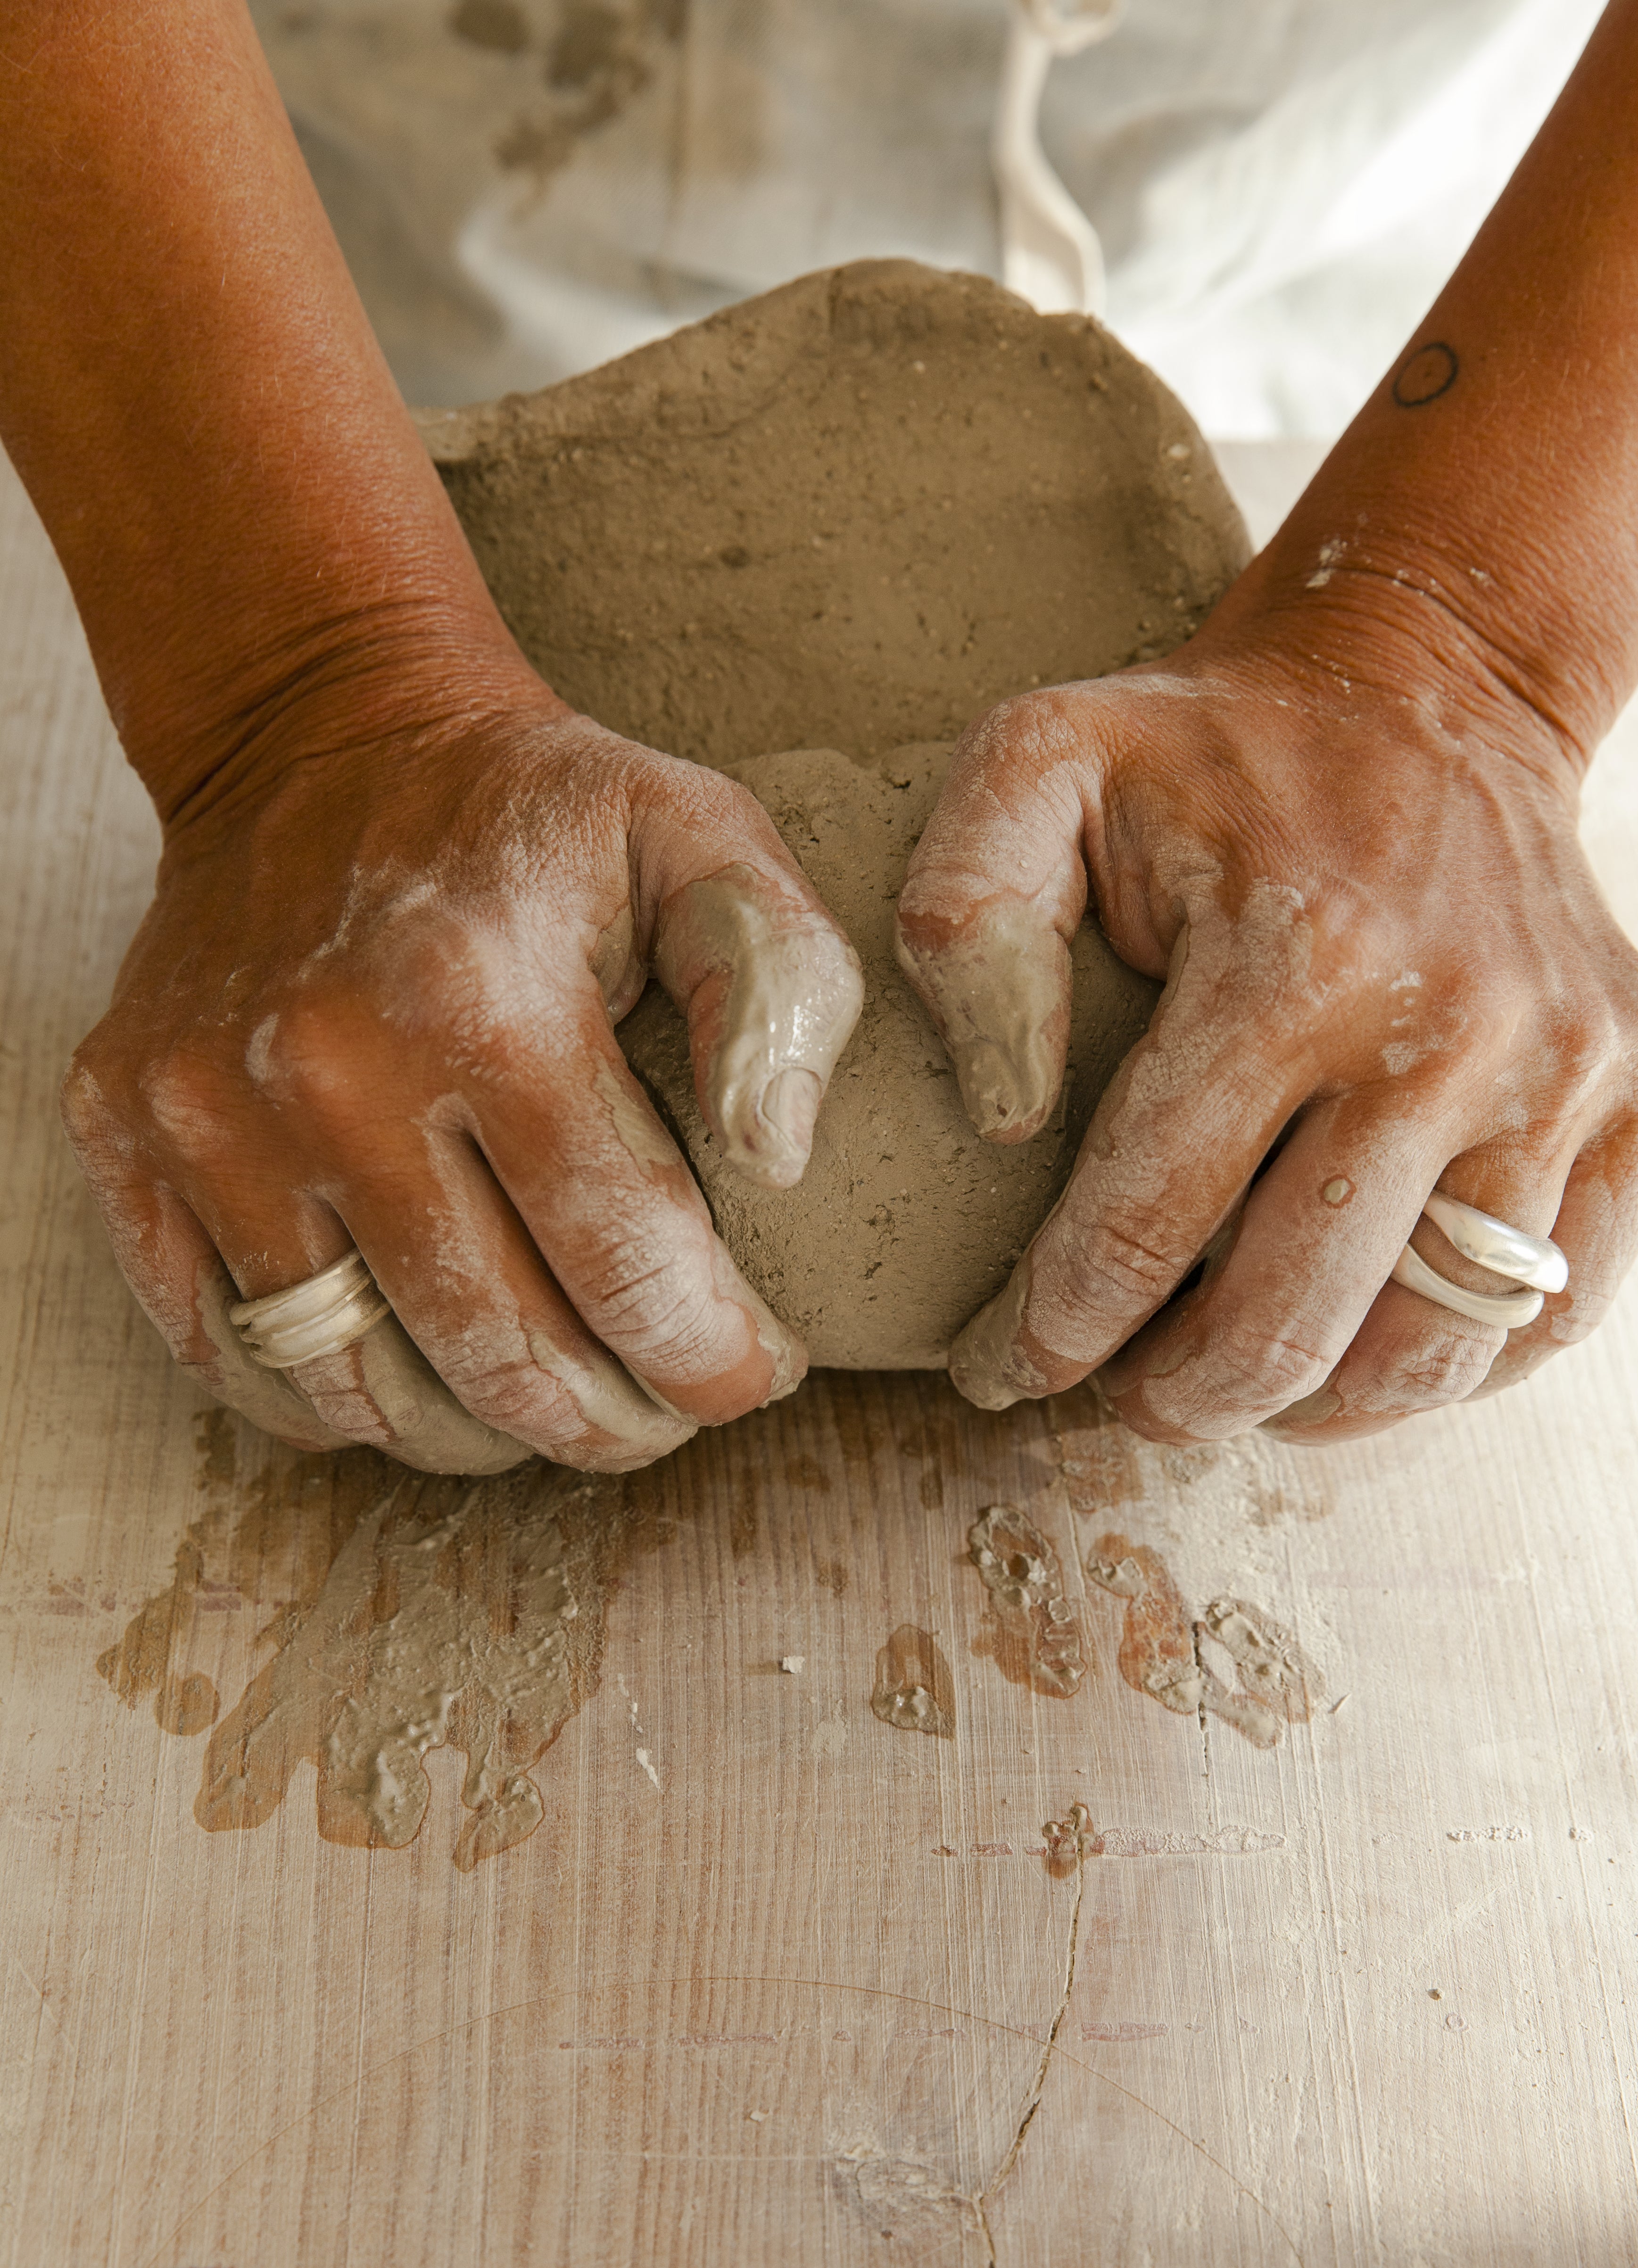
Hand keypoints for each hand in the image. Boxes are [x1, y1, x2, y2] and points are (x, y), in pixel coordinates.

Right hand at [63, 689, 862, 1473]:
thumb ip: (782, 982)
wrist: (319, 731)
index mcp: (481, 1001)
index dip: (711, 1357)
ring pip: (360, 1385)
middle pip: (495, 1354)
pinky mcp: (123, 1131)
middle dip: (611, 1422)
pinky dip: (337, 1401)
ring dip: (480, 1434)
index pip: (625, 1266)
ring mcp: (207, 1114)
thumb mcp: (700, 839)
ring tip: (555, 1403)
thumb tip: (779, 1160)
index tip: (755, 1369)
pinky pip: (233, 1350)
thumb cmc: (538, 815)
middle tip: (665, 1410)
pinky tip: (420, 1374)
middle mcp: (325, 1071)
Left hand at [895, 594, 1637, 1446]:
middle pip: (1287, 1322)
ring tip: (1231, 1386)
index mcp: (1295, 957)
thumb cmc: (1208, 754)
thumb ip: (966, 915)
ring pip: (1426, 1349)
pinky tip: (1358, 1346)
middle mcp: (1451, 1026)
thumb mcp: (1039, 763)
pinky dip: (1448, 1368)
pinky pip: (1552, 1306)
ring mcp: (1564, 1066)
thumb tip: (1005, 1113)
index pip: (1141, 1225)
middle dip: (1175, 1399)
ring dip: (1309, 1409)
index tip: (1002, 1368)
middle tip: (1119, 1400)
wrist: (1424, 682)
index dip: (1051, 1332)